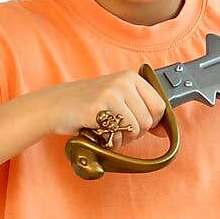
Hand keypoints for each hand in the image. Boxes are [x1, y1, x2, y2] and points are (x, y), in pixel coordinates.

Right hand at [46, 70, 166, 145]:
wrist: (55, 105)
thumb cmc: (86, 104)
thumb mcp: (117, 99)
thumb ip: (141, 109)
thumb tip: (164, 130)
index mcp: (130, 77)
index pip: (159, 105)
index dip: (152, 123)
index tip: (137, 126)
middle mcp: (123, 82)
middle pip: (148, 120)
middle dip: (135, 133)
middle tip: (117, 130)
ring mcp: (111, 93)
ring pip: (136, 129)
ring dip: (123, 138)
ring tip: (107, 131)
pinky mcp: (99, 107)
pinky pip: (118, 134)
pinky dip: (111, 141)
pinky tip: (100, 133)